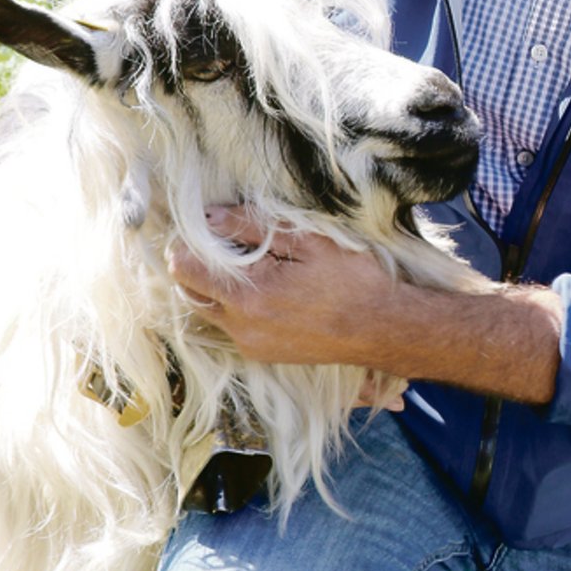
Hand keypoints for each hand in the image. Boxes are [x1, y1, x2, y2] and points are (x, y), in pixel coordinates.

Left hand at [169, 204, 563, 405]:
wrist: (385, 328)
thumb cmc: (353, 279)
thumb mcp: (307, 241)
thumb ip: (252, 228)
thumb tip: (210, 216)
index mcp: (250, 295)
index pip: (185, 269)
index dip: (186, 243)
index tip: (202, 227)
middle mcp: (242, 326)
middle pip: (190, 292)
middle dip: (195, 266)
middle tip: (220, 242)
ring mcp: (252, 344)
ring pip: (209, 311)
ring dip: (215, 287)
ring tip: (244, 264)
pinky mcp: (264, 354)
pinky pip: (232, 326)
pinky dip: (235, 306)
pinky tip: (264, 288)